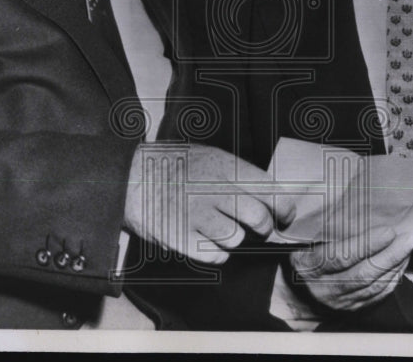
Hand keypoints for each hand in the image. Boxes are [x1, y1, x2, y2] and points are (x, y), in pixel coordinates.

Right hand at [123, 143, 295, 264]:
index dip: (284, 209)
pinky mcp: (181, 238)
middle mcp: (213, 190)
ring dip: (233, 238)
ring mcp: (196, 215)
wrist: (128, 177)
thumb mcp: (208, 155)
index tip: (285, 217)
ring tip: (218, 227)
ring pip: (237, 239)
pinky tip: (203, 238)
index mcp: (224, 166)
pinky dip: (215, 253)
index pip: (271, 191)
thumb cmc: (172, 166)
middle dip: (264, 228)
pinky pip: (215, 257)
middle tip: (259, 228)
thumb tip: (270, 196)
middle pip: (259, 219)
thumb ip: (238, 174)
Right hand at [288, 227, 412, 311]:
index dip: (366, 245)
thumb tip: (321, 204)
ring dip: (394, 266)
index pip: (341, 257)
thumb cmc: (301, 257)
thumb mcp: (297, 241)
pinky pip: (377, 296)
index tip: (387, 230)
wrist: (296, 294)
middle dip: (389, 256)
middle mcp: (324, 288)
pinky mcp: (352, 309)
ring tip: (408, 248)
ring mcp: (340, 302)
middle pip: (362, 274)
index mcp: (309, 267)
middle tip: (408, 238)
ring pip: (373, 286)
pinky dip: (392, 280)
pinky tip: (401, 265)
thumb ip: (311, 227)